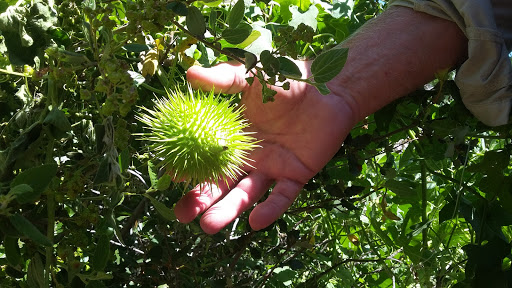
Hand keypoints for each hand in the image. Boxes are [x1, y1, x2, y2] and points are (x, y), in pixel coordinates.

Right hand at [173, 61, 356, 233]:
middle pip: (223, 182)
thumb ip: (224, 78)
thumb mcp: (252, 76)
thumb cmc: (287, 78)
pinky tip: (256, 222)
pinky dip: (271, 209)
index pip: (207, 156)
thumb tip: (188, 74)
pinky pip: (283, 196)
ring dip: (230, 209)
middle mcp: (250, 156)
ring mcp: (272, 167)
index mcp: (234, 136)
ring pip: (247, 194)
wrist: (327, 87)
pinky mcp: (296, 175)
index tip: (172, 178)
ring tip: (209, 226)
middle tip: (184, 216)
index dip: (190, 168)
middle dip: (203, 200)